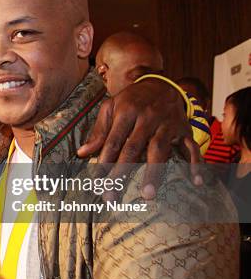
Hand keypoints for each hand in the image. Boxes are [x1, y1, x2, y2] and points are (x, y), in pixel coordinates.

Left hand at [77, 78, 201, 197]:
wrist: (160, 84)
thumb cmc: (130, 100)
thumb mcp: (110, 108)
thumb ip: (98, 131)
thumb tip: (82, 153)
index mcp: (127, 112)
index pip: (114, 141)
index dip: (105, 161)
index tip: (97, 181)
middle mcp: (148, 118)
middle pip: (134, 148)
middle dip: (123, 172)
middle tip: (113, 194)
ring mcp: (168, 124)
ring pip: (160, 150)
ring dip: (154, 173)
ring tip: (148, 195)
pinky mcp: (185, 129)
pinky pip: (192, 147)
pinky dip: (196, 163)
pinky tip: (196, 181)